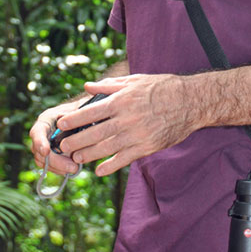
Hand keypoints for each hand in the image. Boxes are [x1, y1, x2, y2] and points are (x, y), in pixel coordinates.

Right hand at [29, 100, 88, 175]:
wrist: (79, 116)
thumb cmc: (78, 111)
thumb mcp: (76, 111)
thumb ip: (73, 119)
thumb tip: (71, 127)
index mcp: (45, 121)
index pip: (37, 132)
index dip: (40, 143)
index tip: (46, 152)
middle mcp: (41, 134)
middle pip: (40, 151)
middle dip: (55, 161)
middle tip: (72, 166)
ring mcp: (43, 146)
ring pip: (43, 162)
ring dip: (58, 167)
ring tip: (74, 169)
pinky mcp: (49, 155)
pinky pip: (49, 166)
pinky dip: (60, 169)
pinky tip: (71, 170)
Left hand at [54, 73, 199, 176]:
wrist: (189, 101)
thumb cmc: (161, 87)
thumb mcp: (134, 81)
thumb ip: (109, 85)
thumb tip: (88, 87)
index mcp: (122, 100)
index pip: (92, 112)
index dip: (74, 119)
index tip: (61, 124)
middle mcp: (127, 118)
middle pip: (95, 133)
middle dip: (76, 141)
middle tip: (63, 146)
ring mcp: (137, 134)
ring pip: (106, 148)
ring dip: (88, 155)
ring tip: (76, 158)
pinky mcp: (147, 147)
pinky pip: (124, 159)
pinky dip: (110, 166)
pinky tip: (99, 170)